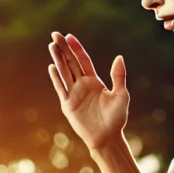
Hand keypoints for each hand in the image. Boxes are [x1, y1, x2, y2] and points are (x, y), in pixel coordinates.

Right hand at [47, 32, 128, 149]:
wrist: (108, 137)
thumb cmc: (117, 118)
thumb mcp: (121, 95)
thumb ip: (119, 76)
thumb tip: (119, 57)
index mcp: (94, 81)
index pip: (83, 60)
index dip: (76, 48)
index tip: (69, 36)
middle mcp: (82, 85)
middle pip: (71, 63)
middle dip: (63, 49)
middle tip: (55, 34)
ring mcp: (74, 94)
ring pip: (64, 72)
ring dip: (58, 59)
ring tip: (52, 45)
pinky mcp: (68, 105)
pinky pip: (61, 89)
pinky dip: (56, 78)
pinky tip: (52, 66)